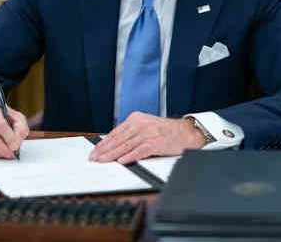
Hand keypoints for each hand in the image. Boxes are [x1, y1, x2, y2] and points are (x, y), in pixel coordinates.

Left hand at [89, 112, 204, 163]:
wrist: (187, 132)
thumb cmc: (166, 132)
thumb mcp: (146, 127)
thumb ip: (131, 134)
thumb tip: (114, 146)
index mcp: (136, 118)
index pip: (115, 132)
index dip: (103, 143)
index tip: (94, 151)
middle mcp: (141, 124)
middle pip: (118, 139)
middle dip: (104, 150)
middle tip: (93, 158)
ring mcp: (148, 132)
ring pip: (126, 145)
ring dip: (112, 155)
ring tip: (102, 161)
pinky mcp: (156, 142)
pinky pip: (140, 150)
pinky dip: (129, 156)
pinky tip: (121, 161)